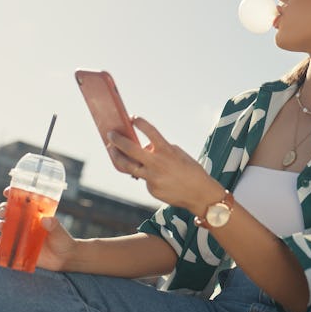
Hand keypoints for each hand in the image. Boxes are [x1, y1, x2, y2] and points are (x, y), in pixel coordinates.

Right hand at [0, 187, 77, 270]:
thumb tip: (45, 219)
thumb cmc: (62, 240)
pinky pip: (4, 244)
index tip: (7, 192)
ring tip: (1, 226)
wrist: (63, 259)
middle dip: (3, 209)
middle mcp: (24, 222)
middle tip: (4, 211)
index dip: (12, 194)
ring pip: (4, 226)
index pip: (21, 200)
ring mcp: (19, 234)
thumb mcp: (60, 231)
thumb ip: (54, 225)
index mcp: (34, 213)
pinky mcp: (16, 248)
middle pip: (8, 211)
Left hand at [106, 117, 222, 214]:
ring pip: (128, 167)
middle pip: (130, 150)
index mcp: (167, 151)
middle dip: (118, 140)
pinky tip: (154, 175)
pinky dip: (144, 174)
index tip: (133, 117)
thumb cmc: (190, 170)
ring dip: (117, 157)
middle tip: (111, 134)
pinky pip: (143, 178)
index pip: (151, 132)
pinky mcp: (152, 189)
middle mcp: (157, 164)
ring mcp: (153, 178)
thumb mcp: (178, 154)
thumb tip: (144, 147)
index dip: (140, 123)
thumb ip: (160, 149)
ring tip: (112, 151)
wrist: (200, 194)